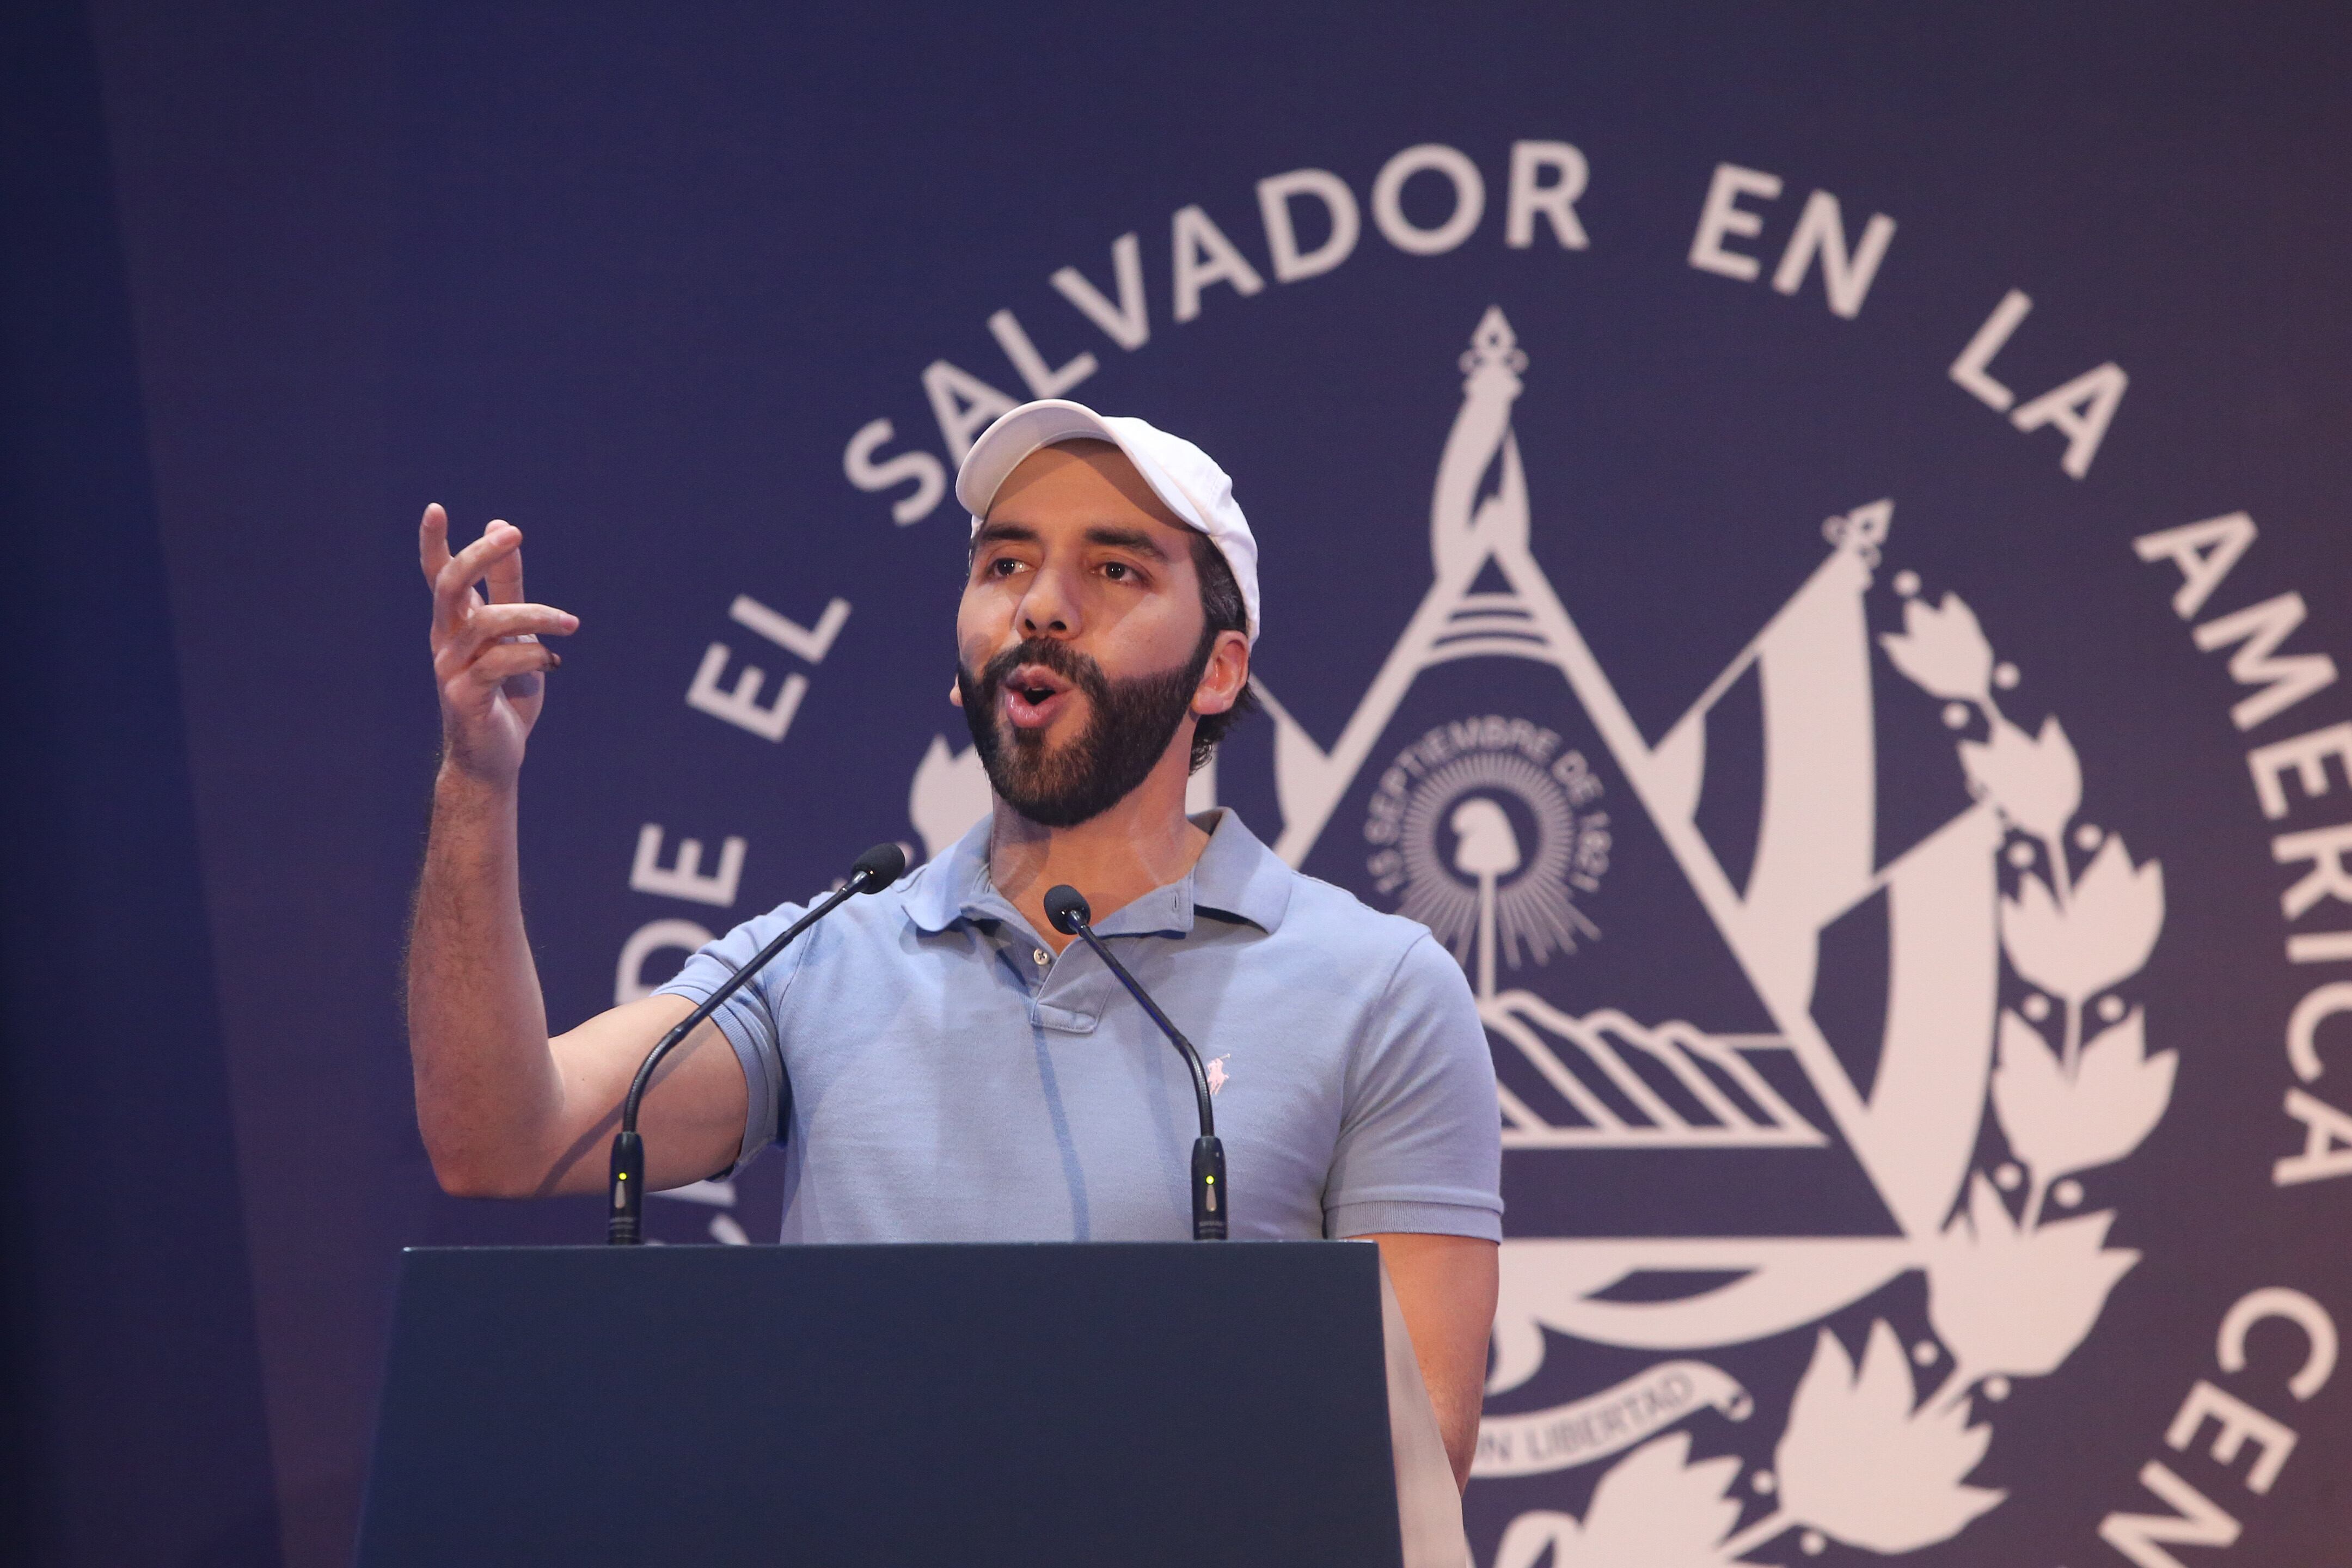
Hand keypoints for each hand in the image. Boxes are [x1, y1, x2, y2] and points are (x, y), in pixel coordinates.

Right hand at [420, 503, 578, 785]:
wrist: (494, 756)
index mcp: (455, 623)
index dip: (433, 543)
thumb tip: (502, 528)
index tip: (436, 508)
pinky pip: (501, 662)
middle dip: (480, 556)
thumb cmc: (505, 693)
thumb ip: (508, 586)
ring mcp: (450, 668)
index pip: (437, 575)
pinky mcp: (464, 696)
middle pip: (450, 586)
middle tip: (514, 535)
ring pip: (488, 623)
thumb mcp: (513, 632)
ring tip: (571, 624)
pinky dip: (534, 656)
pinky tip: (551, 663)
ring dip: (536, 616)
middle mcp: (445, 640)